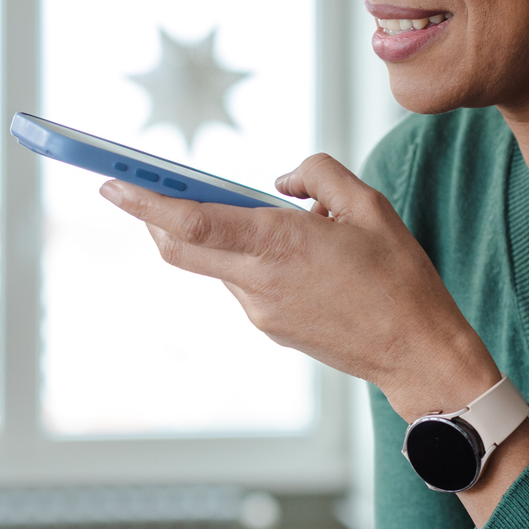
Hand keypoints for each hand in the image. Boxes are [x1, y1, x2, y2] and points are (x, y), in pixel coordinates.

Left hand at [99, 154, 499, 419]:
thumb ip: (318, 175)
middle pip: (180, 247)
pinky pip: (243, 281)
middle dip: (152, 217)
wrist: (418, 353)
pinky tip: (295, 251)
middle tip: (137, 187)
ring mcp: (260, 310)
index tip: (111, 182)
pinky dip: (248, 257)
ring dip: (221, 233)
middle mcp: (258, 281)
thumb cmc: (400, 278)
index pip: (190, 221)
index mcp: (279, 244)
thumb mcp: (369, 204)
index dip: (144, 202)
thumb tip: (281, 180)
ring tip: (279, 218)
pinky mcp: (270, 327)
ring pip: (216, 262)